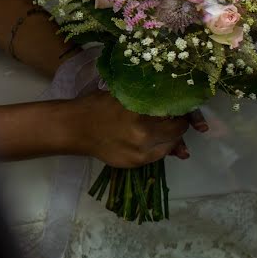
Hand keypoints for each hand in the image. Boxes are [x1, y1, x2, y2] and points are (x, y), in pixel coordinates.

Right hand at [61, 92, 201, 167]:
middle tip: (175, 116)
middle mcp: (144, 133)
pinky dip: (160, 146)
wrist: (75, 128)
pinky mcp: (135, 163)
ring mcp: (141, 151)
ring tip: (163, 128)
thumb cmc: (98, 105)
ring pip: (171, 145)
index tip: (180, 104)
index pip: (175, 110)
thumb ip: (149, 99)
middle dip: (180, 122)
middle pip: (177, 129)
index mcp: (140, 110)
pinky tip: (152, 139)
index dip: (182, 107)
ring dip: (172, 136)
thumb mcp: (124, 94)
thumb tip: (173, 104)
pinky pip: (158, 155)